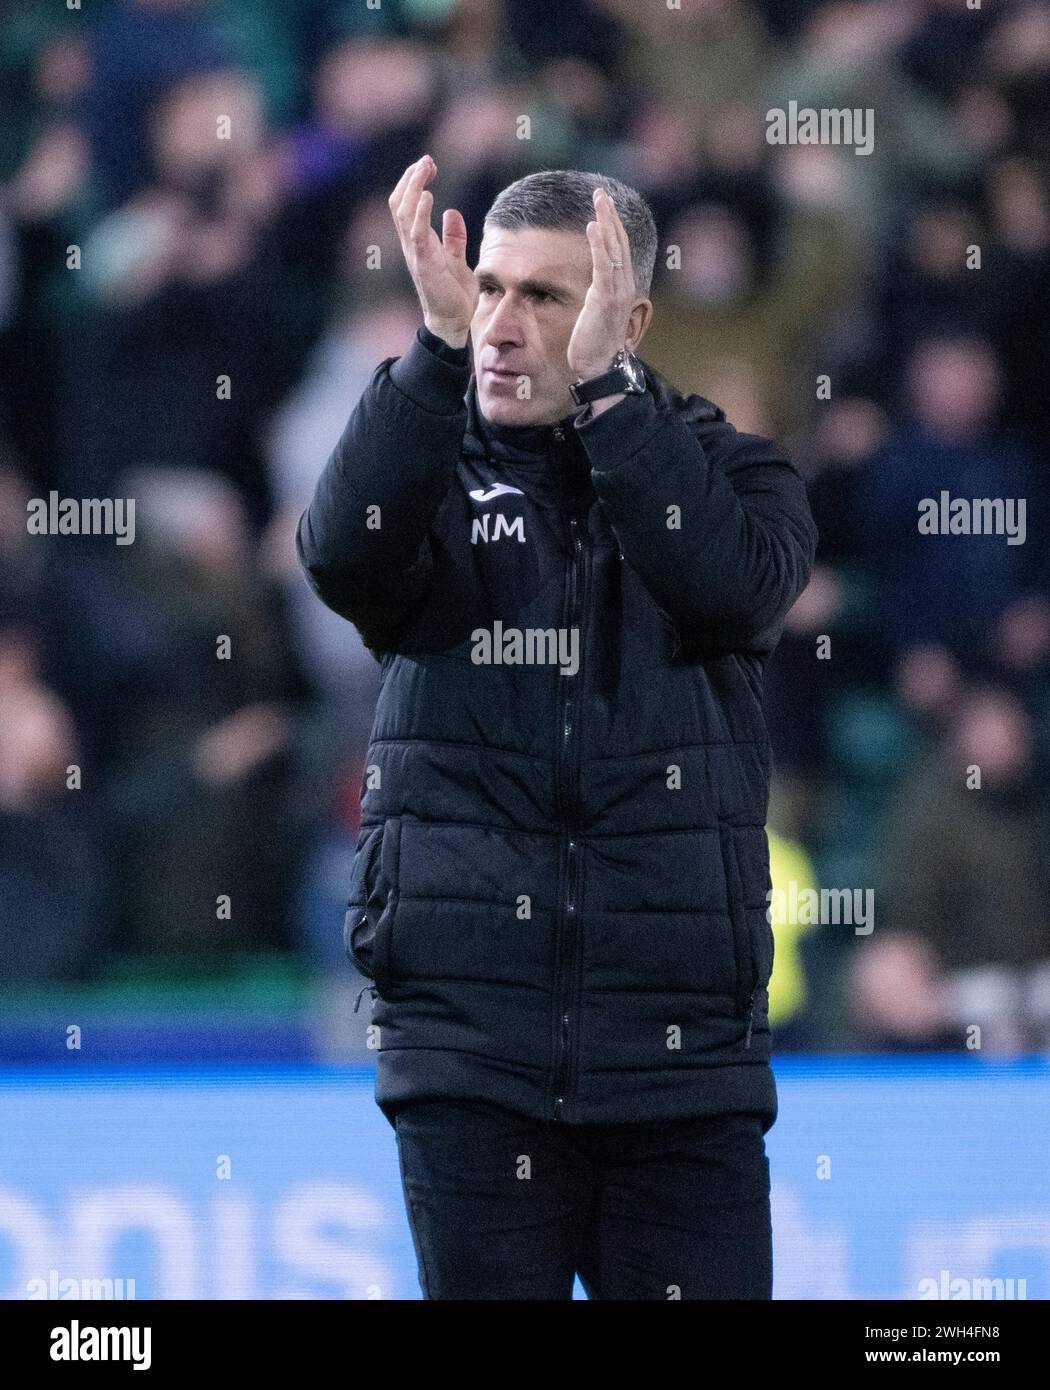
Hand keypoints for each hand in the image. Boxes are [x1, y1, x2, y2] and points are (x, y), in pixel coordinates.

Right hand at [388, 155, 477, 345]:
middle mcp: (412, 246)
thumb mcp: (456, 259)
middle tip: (427, 161)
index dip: (413, 183)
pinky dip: (420, 213)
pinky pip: (416, 234)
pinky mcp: (424, 265)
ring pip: (404, 213)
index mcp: (419, 242)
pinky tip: (427, 196)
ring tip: (425, 168)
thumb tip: (451, 212)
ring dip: (413, 188)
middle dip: (411, 179)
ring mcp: (416, 255)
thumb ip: (452, 237)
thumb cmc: (453, 294)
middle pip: (400, 204)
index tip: (428, 165)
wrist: (453, 323)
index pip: (407, 206)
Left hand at [567, 186, 636, 379]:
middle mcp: (624, 286)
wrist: (600, 368)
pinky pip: (603, 265)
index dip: (613, 226)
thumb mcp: (595, 314)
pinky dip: (600, 243)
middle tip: (602, 193)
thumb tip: (591, 286)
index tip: (604, 205)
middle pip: (619, 243)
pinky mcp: (606, 299)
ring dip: (607, 222)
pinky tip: (594, 226)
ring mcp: (617, 291)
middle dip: (611, 216)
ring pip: (614, 249)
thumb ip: (597, 295)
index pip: (618, 250)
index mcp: (621, 287)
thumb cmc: (594, 346)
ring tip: (599, 200)